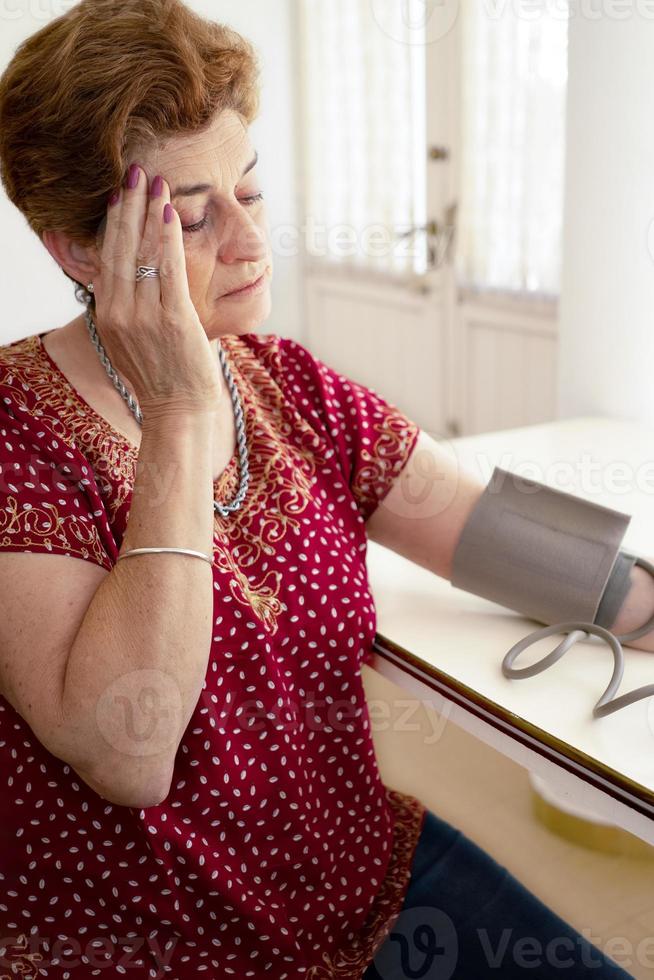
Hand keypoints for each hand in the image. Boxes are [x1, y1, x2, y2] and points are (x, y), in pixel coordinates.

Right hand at [92, 164, 224, 423]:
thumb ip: (124, 307)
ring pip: (145, 253)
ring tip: (155, 183)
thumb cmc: (160, 375)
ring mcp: (145, 316)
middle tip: (135, 173)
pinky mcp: (173, 319)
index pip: (107, 258)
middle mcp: (119, 312)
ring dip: (150, 213)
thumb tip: (126, 275)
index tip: (119, 194)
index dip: (113, 223)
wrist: (177, 410)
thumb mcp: (129, 340)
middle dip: (129, 207)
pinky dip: (169, 238)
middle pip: (122, 248)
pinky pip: (169, 269)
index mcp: (107, 315)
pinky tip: (170, 213)